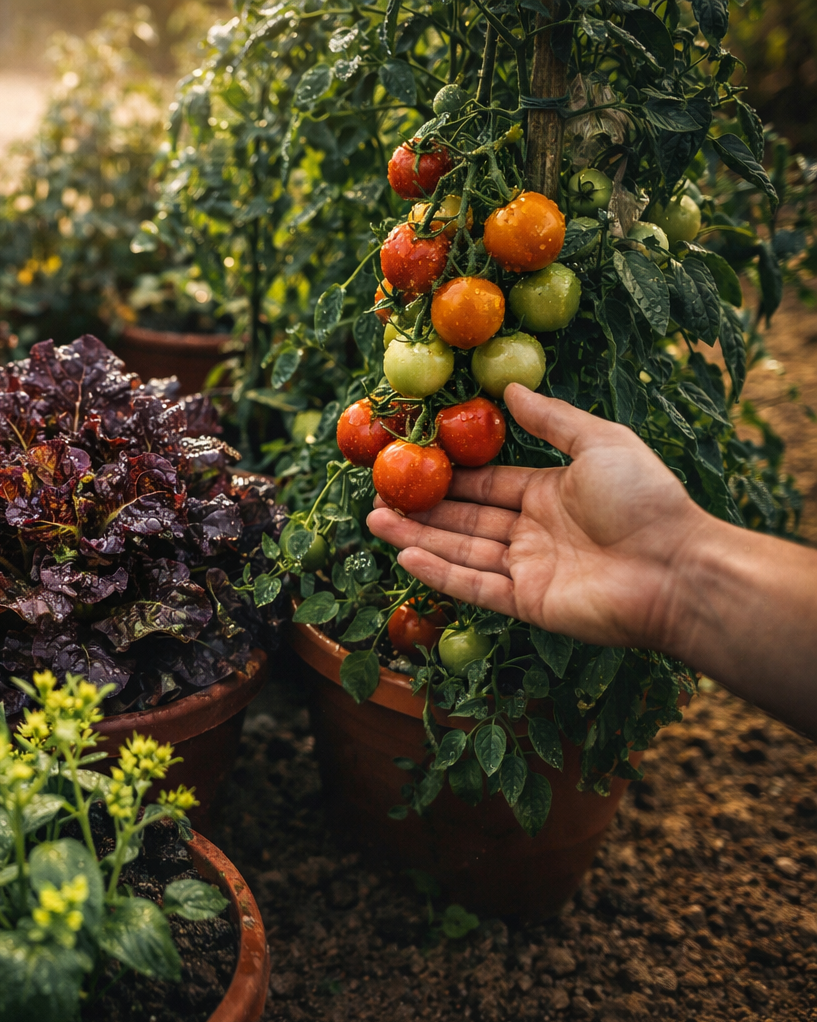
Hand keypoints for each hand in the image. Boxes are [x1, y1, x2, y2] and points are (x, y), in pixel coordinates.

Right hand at [365, 383, 708, 650]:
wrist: (677, 569)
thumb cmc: (645, 500)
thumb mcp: (600, 442)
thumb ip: (552, 419)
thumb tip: (509, 390)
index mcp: (549, 494)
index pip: (487, 484)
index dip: (449, 475)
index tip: (409, 463)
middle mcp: (533, 532)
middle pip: (465, 518)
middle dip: (421, 507)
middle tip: (377, 495)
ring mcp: (528, 569)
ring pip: (460, 550)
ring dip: (417, 537)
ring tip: (374, 521)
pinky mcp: (526, 602)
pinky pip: (474, 585)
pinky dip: (439, 573)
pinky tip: (405, 556)